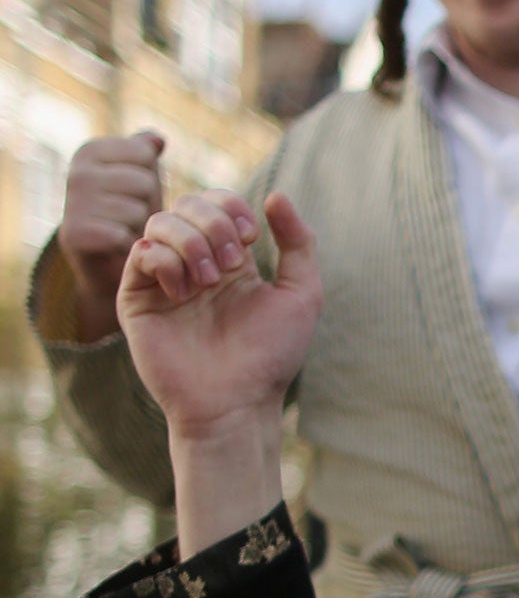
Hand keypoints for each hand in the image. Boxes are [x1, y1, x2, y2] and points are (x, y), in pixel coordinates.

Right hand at [56, 131, 165, 340]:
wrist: (105, 256)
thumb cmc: (127, 205)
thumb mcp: (138, 172)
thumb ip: (144, 149)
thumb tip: (157, 139)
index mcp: (89, 151)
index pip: (145, 154)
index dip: (150, 176)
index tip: (132, 188)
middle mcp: (75, 174)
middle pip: (144, 182)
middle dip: (146, 201)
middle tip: (128, 213)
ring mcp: (72, 204)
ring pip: (138, 210)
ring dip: (139, 224)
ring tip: (123, 227)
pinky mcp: (75, 236)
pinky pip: (126, 235)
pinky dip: (129, 243)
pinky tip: (116, 245)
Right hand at [117, 191, 322, 437]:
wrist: (236, 402)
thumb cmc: (272, 355)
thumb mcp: (302, 293)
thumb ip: (298, 242)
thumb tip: (275, 196)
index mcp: (232, 260)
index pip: (218, 203)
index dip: (231, 206)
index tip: (250, 236)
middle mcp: (196, 264)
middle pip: (188, 204)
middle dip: (214, 222)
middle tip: (233, 264)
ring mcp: (164, 281)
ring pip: (159, 221)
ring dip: (190, 241)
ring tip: (210, 281)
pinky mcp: (137, 301)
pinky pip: (140, 253)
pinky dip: (165, 260)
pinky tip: (185, 291)